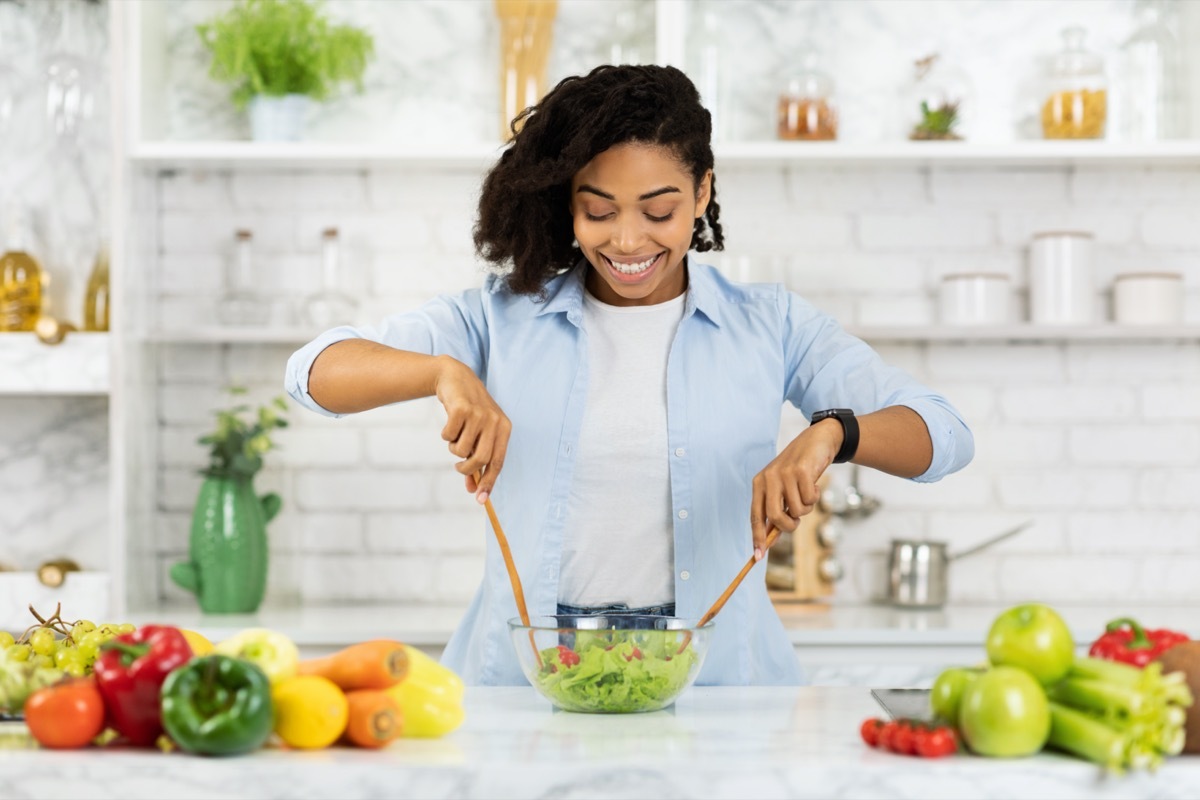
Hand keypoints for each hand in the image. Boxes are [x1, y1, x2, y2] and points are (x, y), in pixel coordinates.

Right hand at [434, 359, 510, 502]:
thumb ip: (475, 460)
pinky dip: (445, 434)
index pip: (498, 461)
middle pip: (480, 459)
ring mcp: (479, 414)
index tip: (480, 499)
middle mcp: (495, 421)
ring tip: (455, 435)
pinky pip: (448, 436)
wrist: (455, 378)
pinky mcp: (462, 408)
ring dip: (453, 447)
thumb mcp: (477, 434)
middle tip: (458, 466)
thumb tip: (473, 490)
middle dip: (466, 468)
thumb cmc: (468, 412)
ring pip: (461, 449)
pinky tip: (450, 422)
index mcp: (504, 428)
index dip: (489, 482)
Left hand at [749, 419, 842, 559]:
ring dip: (806, 508)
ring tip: (807, 493)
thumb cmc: (799, 470)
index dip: (757, 536)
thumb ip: (777, 509)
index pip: (755, 515)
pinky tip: (813, 484)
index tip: (758, 556)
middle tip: (796, 521)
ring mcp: (784, 474)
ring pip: (796, 510)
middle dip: (789, 526)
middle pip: (775, 516)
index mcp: (759, 484)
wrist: (816, 442)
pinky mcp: (801, 471)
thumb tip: (770, 539)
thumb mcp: (783, 488)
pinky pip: (809, 499)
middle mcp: (768, 478)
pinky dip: (815, 497)